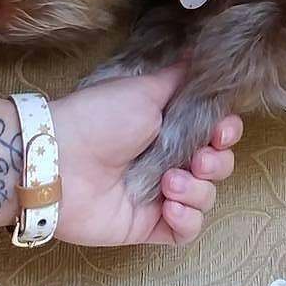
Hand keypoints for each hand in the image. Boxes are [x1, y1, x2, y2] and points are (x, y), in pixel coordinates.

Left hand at [47, 67, 240, 245]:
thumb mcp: (144, 89)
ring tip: (169, 183)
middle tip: (199, 159)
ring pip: (206, 198)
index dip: (227, 134)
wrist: (59, 159)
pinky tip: (171, 207)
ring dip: (198, 190)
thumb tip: (204, 53)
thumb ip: (179, 78)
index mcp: (170, 126)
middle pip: (218, 167)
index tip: (220, 131)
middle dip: (218, 163)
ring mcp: (159, 195)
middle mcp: (168, 159)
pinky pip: (185, 232)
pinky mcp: (147, 225)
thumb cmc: (100, 118)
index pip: (217, 134)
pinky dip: (188, 220)